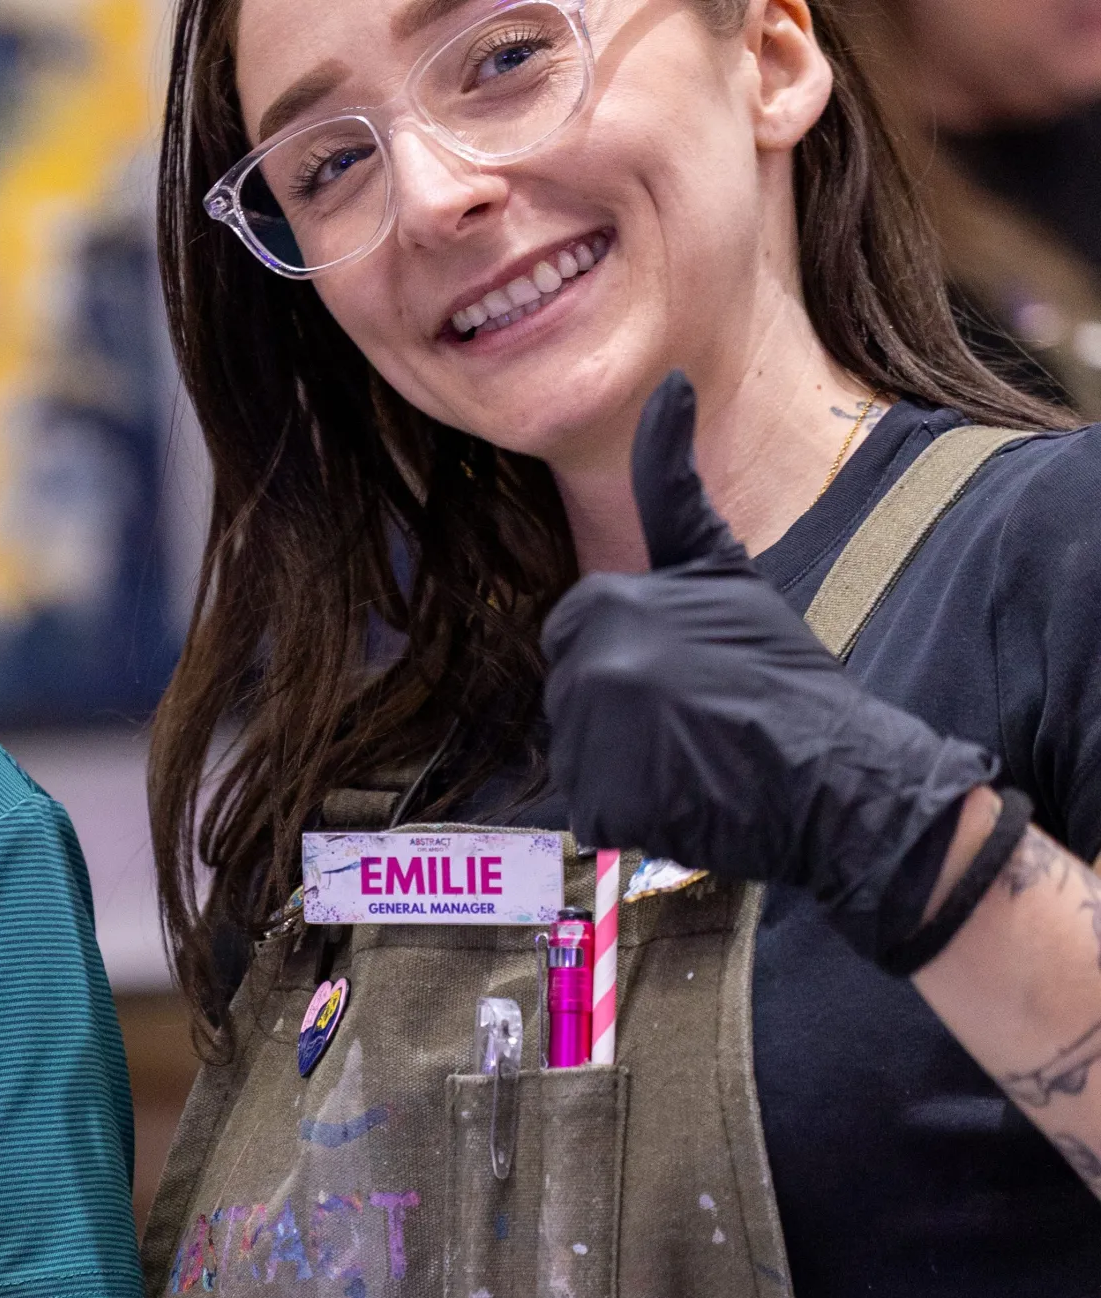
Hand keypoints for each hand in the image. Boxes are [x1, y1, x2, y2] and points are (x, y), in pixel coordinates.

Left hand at [541, 371, 998, 967]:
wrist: (836, 772)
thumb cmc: (782, 669)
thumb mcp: (723, 566)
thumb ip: (672, 484)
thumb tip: (666, 382)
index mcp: (608, 604)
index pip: (573, 630)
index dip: (629, 653)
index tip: (688, 668)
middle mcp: (589, 667)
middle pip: (568, 689)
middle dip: (618, 705)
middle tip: (693, 716)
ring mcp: (592, 739)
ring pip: (577, 747)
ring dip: (624, 757)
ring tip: (692, 753)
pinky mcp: (601, 802)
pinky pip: (590, 804)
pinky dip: (631, 809)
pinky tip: (684, 795)